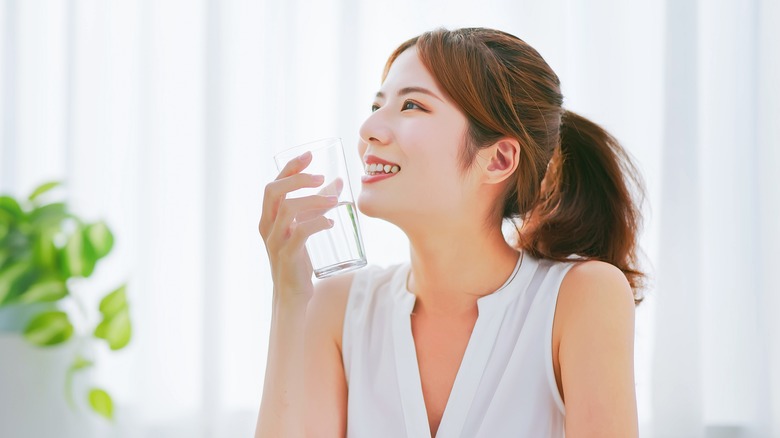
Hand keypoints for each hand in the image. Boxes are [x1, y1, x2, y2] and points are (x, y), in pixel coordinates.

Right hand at [259, 151, 336, 304]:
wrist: (292, 295)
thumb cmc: (298, 258)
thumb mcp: (305, 227)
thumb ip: (318, 206)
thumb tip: (338, 182)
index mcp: (268, 217)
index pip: (273, 185)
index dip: (290, 168)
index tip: (309, 155)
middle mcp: (267, 226)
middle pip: (274, 191)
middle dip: (297, 178)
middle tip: (320, 177)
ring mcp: (275, 241)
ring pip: (288, 209)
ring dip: (313, 200)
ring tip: (334, 201)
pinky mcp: (288, 255)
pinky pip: (299, 233)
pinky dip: (316, 223)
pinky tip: (330, 223)